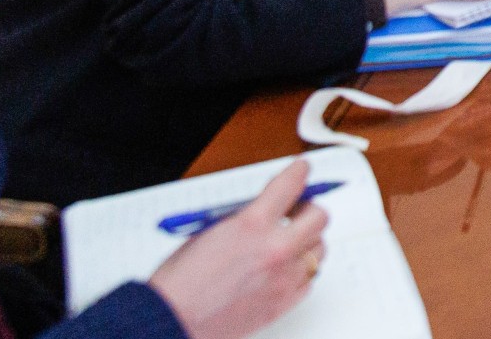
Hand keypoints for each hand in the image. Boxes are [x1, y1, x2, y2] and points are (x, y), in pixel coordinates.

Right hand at [147, 159, 328, 338]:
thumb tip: (264, 210)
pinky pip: (309, 281)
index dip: (300, 172)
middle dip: (308, 209)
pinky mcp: (283, 304)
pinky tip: (286, 271)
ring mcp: (282, 278)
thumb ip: (244, 219)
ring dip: (307, 241)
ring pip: (319, 249)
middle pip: (318, 216)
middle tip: (297, 210)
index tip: (302, 169)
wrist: (171, 320)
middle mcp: (274, 250)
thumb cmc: (180, 281)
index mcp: (252, 226)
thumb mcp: (210, 232)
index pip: (291, 185)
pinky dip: (301, 272)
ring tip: (290, 243)